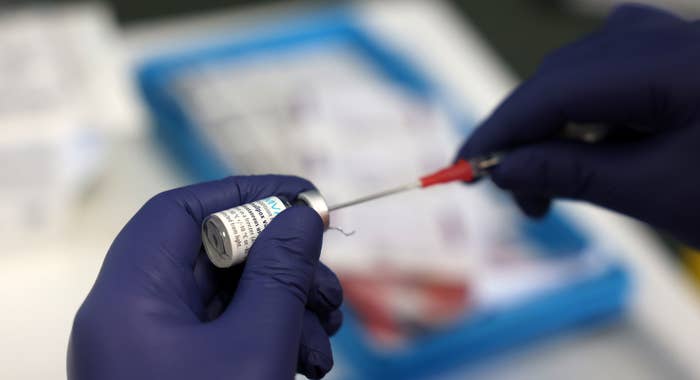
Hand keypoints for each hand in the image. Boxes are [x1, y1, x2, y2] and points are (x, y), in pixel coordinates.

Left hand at [68, 175, 342, 379]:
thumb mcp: (256, 348)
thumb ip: (281, 273)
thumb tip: (302, 215)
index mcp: (130, 298)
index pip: (181, 212)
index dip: (244, 194)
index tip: (304, 198)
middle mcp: (135, 317)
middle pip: (212, 255)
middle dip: (281, 263)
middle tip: (329, 284)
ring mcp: (157, 349)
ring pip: (230, 296)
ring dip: (287, 304)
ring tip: (325, 336)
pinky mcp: (181, 373)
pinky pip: (231, 333)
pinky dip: (274, 335)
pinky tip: (308, 363)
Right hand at [458, 5, 699, 246]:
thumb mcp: (659, 191)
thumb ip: (571, 174)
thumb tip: (502, 168)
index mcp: (663, 63)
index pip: (549, 93)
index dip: (497, 132)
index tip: (461, 170)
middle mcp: (656, 36)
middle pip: (557, 81)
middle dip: (522, 138)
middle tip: (511, 198)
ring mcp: (664, 39)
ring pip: (575, 79)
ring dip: (550, 131)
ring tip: (548, 187)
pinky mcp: (670, 54)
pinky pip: (603, 77)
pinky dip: (581, 118)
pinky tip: (585, 150)